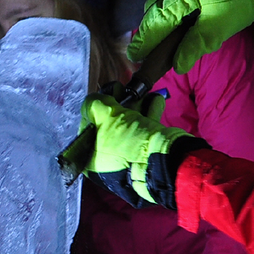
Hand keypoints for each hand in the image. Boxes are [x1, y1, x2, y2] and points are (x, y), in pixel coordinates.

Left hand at [79, 93, 207, 209]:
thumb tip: (94, 100)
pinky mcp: (149, 153)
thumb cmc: (127, 141)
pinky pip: (145, 130)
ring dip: (137, 105)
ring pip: (130, 126)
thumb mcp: (104, 116)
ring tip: (142, 93)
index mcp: (92, 162)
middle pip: (111, 125)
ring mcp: (130, 159)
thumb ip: (93, 104)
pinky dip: (150, 113)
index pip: (89, 129)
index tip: (106, 94)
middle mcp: (109, 162)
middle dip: (120, 104)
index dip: (96, 108)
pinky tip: (154, 100)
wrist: (164, 159)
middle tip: (124, 91)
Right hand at [127, 0, 253, 72]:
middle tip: (146, 53)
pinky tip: (175, 22)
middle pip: (152, 15)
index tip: (135, 57)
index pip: (155, 24)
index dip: (144, 43)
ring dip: (157, 23)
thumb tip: (177, 65)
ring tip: (160, 40)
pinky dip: (166, 12)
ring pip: (157, 5)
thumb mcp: (219, 24)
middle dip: (149, 34)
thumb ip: (196, 44)